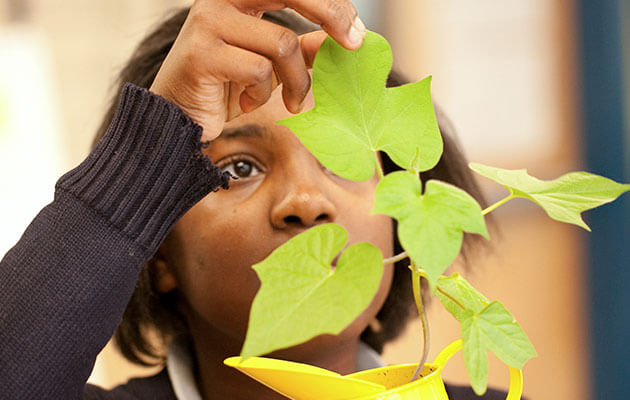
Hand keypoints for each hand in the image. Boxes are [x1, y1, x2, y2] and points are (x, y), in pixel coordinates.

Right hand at [149, 0, 366, 141]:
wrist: (177, 118)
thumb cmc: (223, 88)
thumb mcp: (269, 65)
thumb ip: (299, 49)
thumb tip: (339, 39)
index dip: (330, 4)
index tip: (356, 33)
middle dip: (331, 14)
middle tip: (353, 44)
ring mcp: (208, 22)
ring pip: (282, 44)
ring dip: (296, 81)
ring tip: (290, 101)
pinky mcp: (202, 53)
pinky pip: (258, 70)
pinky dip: (262, 94)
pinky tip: (248, 103)